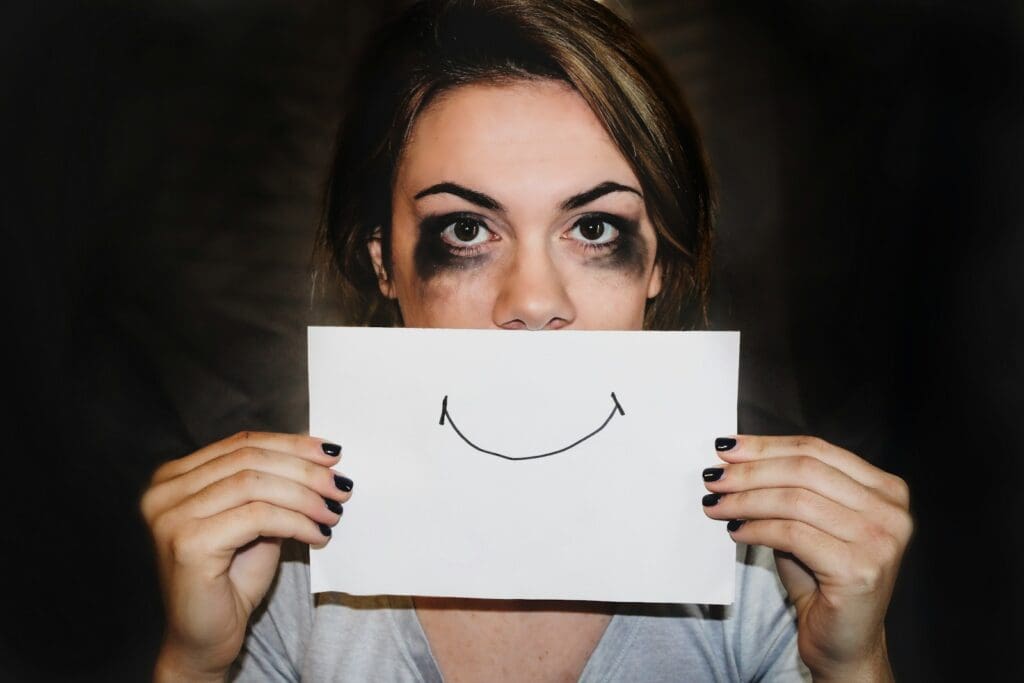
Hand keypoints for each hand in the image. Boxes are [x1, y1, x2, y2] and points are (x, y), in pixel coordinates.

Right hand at [141, 432, 352, 680]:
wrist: (205, 638)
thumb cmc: (231, 580)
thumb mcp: (255, 520)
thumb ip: (273, 486)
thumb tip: (320, 459)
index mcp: (175, 477)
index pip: (242, 444)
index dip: (292, 445)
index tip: (333, 454)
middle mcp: (164, 491)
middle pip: (249, 459)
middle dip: (305, 470)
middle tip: (341, 487)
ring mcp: (171, 516)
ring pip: (256, 485)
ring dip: (305, 496)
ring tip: (333, 512)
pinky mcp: (188, 543)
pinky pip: (258, 517)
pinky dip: (296, 522)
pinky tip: (318, 534)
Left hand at [701, 435, 912, 681]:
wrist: (845, 643)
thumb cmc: (823, 579)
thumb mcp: (810, 522)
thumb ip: (788, 486)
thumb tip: (735, 457)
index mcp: (886, 489)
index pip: (817, 450)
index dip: (766, 446)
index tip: (726, 448)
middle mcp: (891, 511)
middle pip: (805, 470)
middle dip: (751, 471)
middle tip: (714, 477)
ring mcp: (879, 541)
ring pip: (795, 500)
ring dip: (745, 500)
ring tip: (715, 504)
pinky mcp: (859, 569)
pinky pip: (792, 534)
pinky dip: (756, 529)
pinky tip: (734, 531)